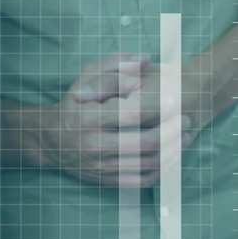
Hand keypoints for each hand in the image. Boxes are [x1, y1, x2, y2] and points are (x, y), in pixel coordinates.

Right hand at [36, 53, 191, 186]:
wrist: (51, 138)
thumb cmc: (75, 103)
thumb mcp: (87, 77)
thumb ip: (115, 65)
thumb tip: (144, 58)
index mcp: (90, 117)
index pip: (133, 113)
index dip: (159, 106)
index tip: (175, 100)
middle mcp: (95, 144)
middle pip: (146, 142)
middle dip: (173, 131)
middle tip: (187, 120)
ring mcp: (102, 165)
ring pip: (148, 163)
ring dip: (173, 150)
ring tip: (186, 136)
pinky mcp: (107, 180)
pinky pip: (142, 180)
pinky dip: (162, 168)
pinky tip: (172, 155)